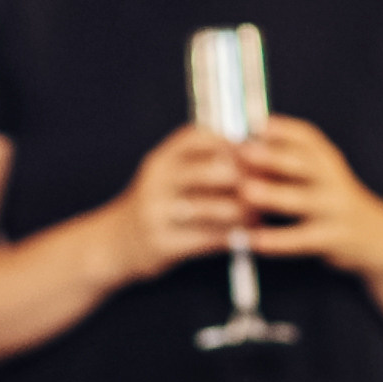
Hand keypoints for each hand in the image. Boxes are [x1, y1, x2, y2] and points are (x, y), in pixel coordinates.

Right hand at [103, 125, 250, 281]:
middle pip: (211, 170)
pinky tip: (244, 237)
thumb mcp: (168, 174)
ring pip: (212, 208)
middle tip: (268, 186)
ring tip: (258, 214)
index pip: (200, 138)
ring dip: (242, 212)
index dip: (233, 143)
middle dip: (245, 178)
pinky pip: (206, 239)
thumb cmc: (157, 205)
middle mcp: (156, 181)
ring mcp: (156, 212)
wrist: (114, 242)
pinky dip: (230, 237)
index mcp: (161, 159)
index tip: (258, 152)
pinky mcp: (161, 243)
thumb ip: (201, 161)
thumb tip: (256, 151)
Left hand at [236, 117, 382, 269]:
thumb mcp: (319, 176)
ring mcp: (335, 208)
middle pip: (304, 163)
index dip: (282, 129)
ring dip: (273, 195)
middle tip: (244, 152)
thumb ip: (287, 164)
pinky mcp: (333, 238)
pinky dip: (278, 240)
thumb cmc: (332, 202)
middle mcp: (333, 180)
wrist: (376, 237)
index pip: (307, 137)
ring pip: (302, 200)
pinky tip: (255, 239)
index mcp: (327, 161)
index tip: (257, 124)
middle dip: (273, 157)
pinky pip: (303, 239)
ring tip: (247, 192)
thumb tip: (245, 148)